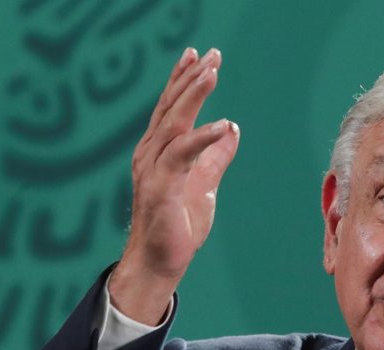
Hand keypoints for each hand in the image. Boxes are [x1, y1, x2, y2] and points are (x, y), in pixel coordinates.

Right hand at [109, 47, 239, 324]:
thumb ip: (215, 157)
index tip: (198, 56)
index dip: (183, 80)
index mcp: (159, 151)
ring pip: (173, 123)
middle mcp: (151, 154)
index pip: (171, 108)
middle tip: (211, 53)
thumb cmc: (177, 224)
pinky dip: (203, 138)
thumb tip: (232, 131)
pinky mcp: (161, 187)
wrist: (160, 261)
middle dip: (190, 78)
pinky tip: (224, 125)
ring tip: (212, 72)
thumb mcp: (204, 184)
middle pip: (171, 107)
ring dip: (193, 96)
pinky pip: (183, 155)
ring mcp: (153, 169)